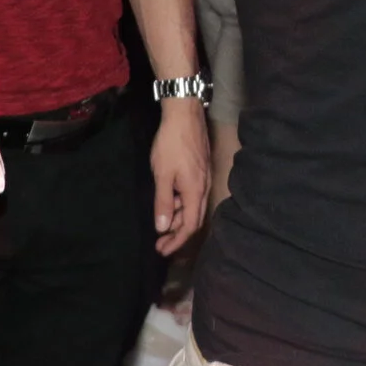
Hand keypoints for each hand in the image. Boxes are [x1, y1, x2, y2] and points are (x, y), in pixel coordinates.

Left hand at [151, 99, 211, 253]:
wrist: (184, 115)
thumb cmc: (171, 144)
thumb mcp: (162, 175)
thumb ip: (163, 202)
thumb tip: (163, 228)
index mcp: (195, 192)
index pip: (190, 226)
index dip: (177, 241)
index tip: (162, 250)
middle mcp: (204, 188)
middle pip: (194, 219)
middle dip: (178, 235)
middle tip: (160, 244)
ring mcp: (204, 178)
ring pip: (193, 207)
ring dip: (178, 219)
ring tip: (161, 224)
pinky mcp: (201, 170)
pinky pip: (193, 195)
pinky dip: (181, 204)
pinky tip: (169, 202)